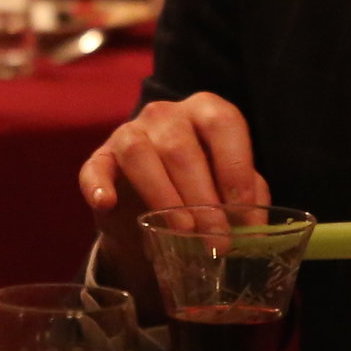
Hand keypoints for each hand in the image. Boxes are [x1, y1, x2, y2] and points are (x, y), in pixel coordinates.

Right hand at [79, 93, 266, 309]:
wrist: (151, 203)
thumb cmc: (200, 187)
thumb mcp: (230, 188)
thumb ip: (247, 199)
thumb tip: (255, 225)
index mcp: (206, 111)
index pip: (223, 124)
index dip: (235, 167)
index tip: (243, 211)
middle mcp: (166, 114)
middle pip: (181, 147)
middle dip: (202, 197)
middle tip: (217, 239)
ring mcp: (129, 132)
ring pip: (140, 153)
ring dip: (163, 195)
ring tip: (183, 231)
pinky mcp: (100, 159)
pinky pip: (96, 168)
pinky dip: (98, 185)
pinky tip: (106, 203)